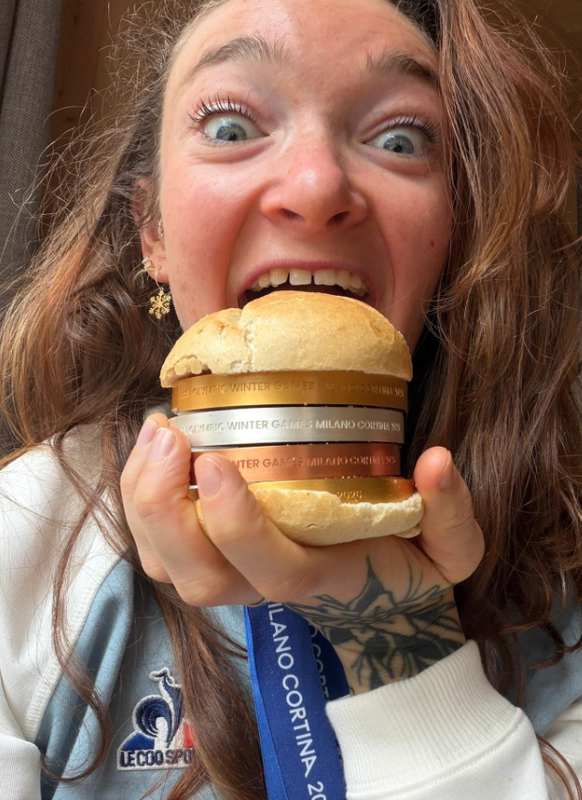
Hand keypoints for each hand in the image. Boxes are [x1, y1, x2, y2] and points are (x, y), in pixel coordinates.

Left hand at [121, 414, 483, 692]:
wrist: (381, 604)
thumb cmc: (411, 566)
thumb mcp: (454, 547)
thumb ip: (454, 513)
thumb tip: (437, 462)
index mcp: (323, 579)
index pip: (271, 568)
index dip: (236, 523)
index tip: (214, 459)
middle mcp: (266, 586)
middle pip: (196, 576)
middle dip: (165, 507)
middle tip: (167, 432)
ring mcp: (234, 578)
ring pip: (166, 564)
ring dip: (144, 500)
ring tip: (155, 430)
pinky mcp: (214, 561)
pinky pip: (160, 547)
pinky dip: (141, 500)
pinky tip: (153, 446)